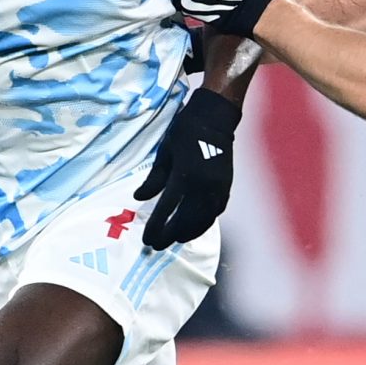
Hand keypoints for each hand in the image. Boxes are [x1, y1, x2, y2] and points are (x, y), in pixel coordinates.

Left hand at [135, 87, 239, 248]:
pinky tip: (195, 228)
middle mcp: (202, 186)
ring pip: (202, 220)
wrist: (215, 119)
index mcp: (184, 176)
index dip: (156, 227)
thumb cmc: (185, 132)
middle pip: (185, 220)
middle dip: (170, 235)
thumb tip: (140, 199)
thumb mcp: (165, 153)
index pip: (167, 210)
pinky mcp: (226, 187)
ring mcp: (217, 188)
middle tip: (157, 245)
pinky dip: (204, 223)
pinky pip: (215, 212)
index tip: (147, 239)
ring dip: (188, 233)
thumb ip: (154, 179)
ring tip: (175, 240)